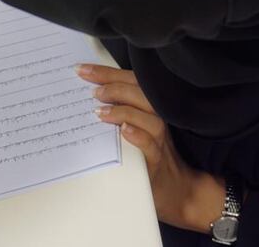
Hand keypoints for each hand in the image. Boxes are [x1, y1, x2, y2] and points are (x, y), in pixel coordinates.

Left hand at [76, 64, 225, 232]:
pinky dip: (138, 136)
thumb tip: (84, 93)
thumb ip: (115, 109)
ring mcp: (159, 140)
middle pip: (141, 93)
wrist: (176, 189)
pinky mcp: (157, 161)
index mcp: (147, 107)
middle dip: (113, 85)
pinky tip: (123, 131)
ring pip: (149, 117)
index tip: (82, 69)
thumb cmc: (147, 153)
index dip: (107, 72)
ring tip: (100, 111)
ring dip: (123, 110)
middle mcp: (156, 118)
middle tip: (91, 89)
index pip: (131, 80)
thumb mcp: (130, 127)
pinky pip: (150, 145)